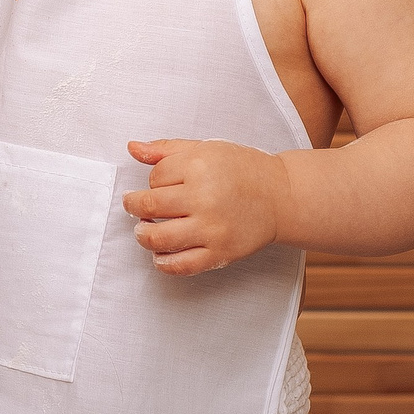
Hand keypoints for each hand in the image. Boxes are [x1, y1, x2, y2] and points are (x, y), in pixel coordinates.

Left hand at [122, 139, 293, 275]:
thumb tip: (132, 148)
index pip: (154, 177)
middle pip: (149, 207)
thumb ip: (165, 149)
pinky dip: (164, 263)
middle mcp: (204, 198)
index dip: (152, 181)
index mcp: (199, 167)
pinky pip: (182, 265)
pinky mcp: (221, 253)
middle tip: (135, 207)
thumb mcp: (204, 148)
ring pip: (159, 238)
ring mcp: (212, 229)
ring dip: (143, 235)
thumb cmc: (242, 170)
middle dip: (134, 207)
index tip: (160, 184)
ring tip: (144, 230)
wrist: (281, 195)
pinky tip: (160, 255)